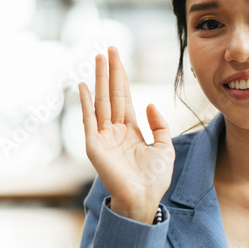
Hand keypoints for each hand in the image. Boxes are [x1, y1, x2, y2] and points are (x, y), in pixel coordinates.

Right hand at [79, 47, 174, 223]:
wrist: (144, 199)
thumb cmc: (154, 179)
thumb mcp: (165, 147)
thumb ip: (159, 125)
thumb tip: (149, 104)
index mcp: (130, 130)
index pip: (125, 97)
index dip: (122, 77)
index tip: (119, 57)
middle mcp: (114, 130)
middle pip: (112, 94)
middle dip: (111, 71)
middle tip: (109, 48)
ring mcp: (103, 136)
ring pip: (101, 101)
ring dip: (99, 79)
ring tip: (98, 58)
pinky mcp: (94, 146)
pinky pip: (88, 120)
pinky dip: (85, 103)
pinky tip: (83, 86)